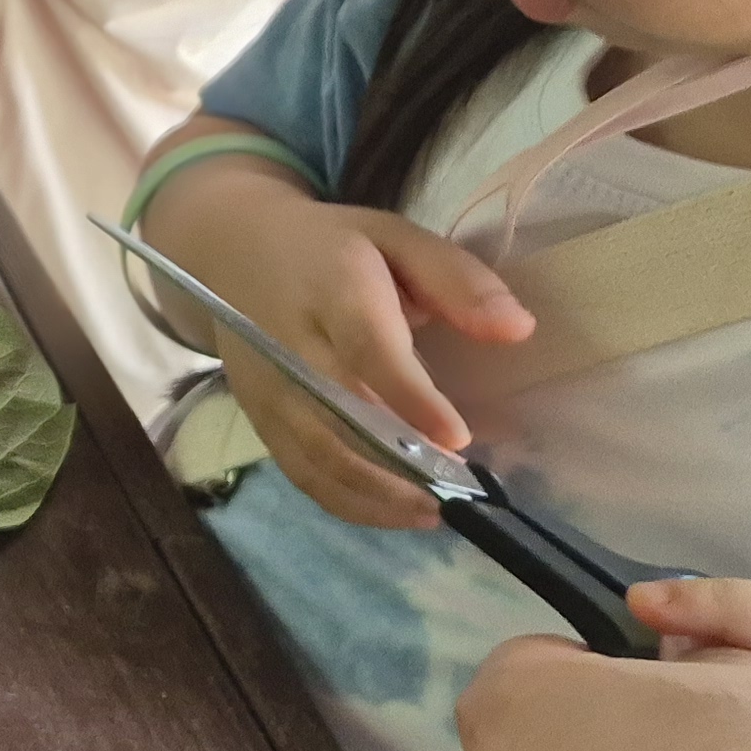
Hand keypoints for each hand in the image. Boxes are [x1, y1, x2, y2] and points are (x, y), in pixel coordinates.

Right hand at [138, 155, 534, 529]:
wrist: (233, 253)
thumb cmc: (334, 246)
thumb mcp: (397, 238)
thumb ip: (457, 280)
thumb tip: (518, 329)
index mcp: (330, 287)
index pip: (366, 347)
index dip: (410, 397)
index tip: (458, 438)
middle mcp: (289, 344)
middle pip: (338, 415)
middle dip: (401, 462)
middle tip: (462, 491)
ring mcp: (270, 389)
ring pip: (318, 456)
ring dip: (380, 494)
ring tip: (439, 511)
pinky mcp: (261, 420)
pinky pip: (302, 473)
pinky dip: (352, 503)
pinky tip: (401, 512)